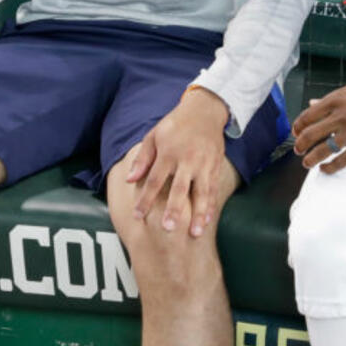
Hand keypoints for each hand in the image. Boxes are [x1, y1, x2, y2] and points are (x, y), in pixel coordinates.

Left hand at [126, 88, 229, 236]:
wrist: (204, 112)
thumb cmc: (175, 125)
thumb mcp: (154, 136)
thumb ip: (143, 159)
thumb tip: (130, 180)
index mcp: (168, 153)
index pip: (155, 180)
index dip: (145, 199)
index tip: (137, 216)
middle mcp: (187, 160)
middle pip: (179, 189)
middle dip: (174, 210)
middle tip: (168, 229)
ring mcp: (203, 165)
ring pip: (201, 193)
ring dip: (198, 214)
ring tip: (196, 233)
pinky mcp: (215, 167)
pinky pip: (213, 190)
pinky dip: (211, 206)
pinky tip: (208, 221)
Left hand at [292, 76, 345, 172]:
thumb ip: (332, 99)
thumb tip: (313, 103)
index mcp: (336, 100)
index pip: (308, 115)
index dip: (298, 126)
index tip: (295, 132)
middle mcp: (341, 117)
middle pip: (311, 134)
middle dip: (300, 144)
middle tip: (298, 150)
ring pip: (323, 149)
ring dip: (311, 158)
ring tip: (306, 163)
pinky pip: (342, 160)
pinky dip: (330, 167)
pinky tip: (326, 169)